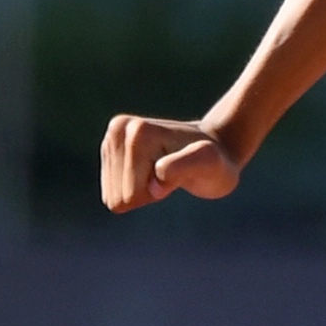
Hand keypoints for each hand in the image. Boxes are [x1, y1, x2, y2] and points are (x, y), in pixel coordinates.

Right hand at [101, 115, 242, 211]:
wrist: (216, 147)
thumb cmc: (215, 161)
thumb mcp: (208, 164)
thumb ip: (181, 169)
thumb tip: (153, 187)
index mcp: (137, 132)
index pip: (130, 195)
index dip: (156, 193)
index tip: (176, 174)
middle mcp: (118, 129)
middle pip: (117, 196)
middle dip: (145, 193)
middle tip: (170, 175)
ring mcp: (111, 138)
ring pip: (112, 195)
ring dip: (140, 192)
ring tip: (163, 173)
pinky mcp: (109, 149)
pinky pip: (111, 192)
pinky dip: (133, 189)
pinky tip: (152, 173)